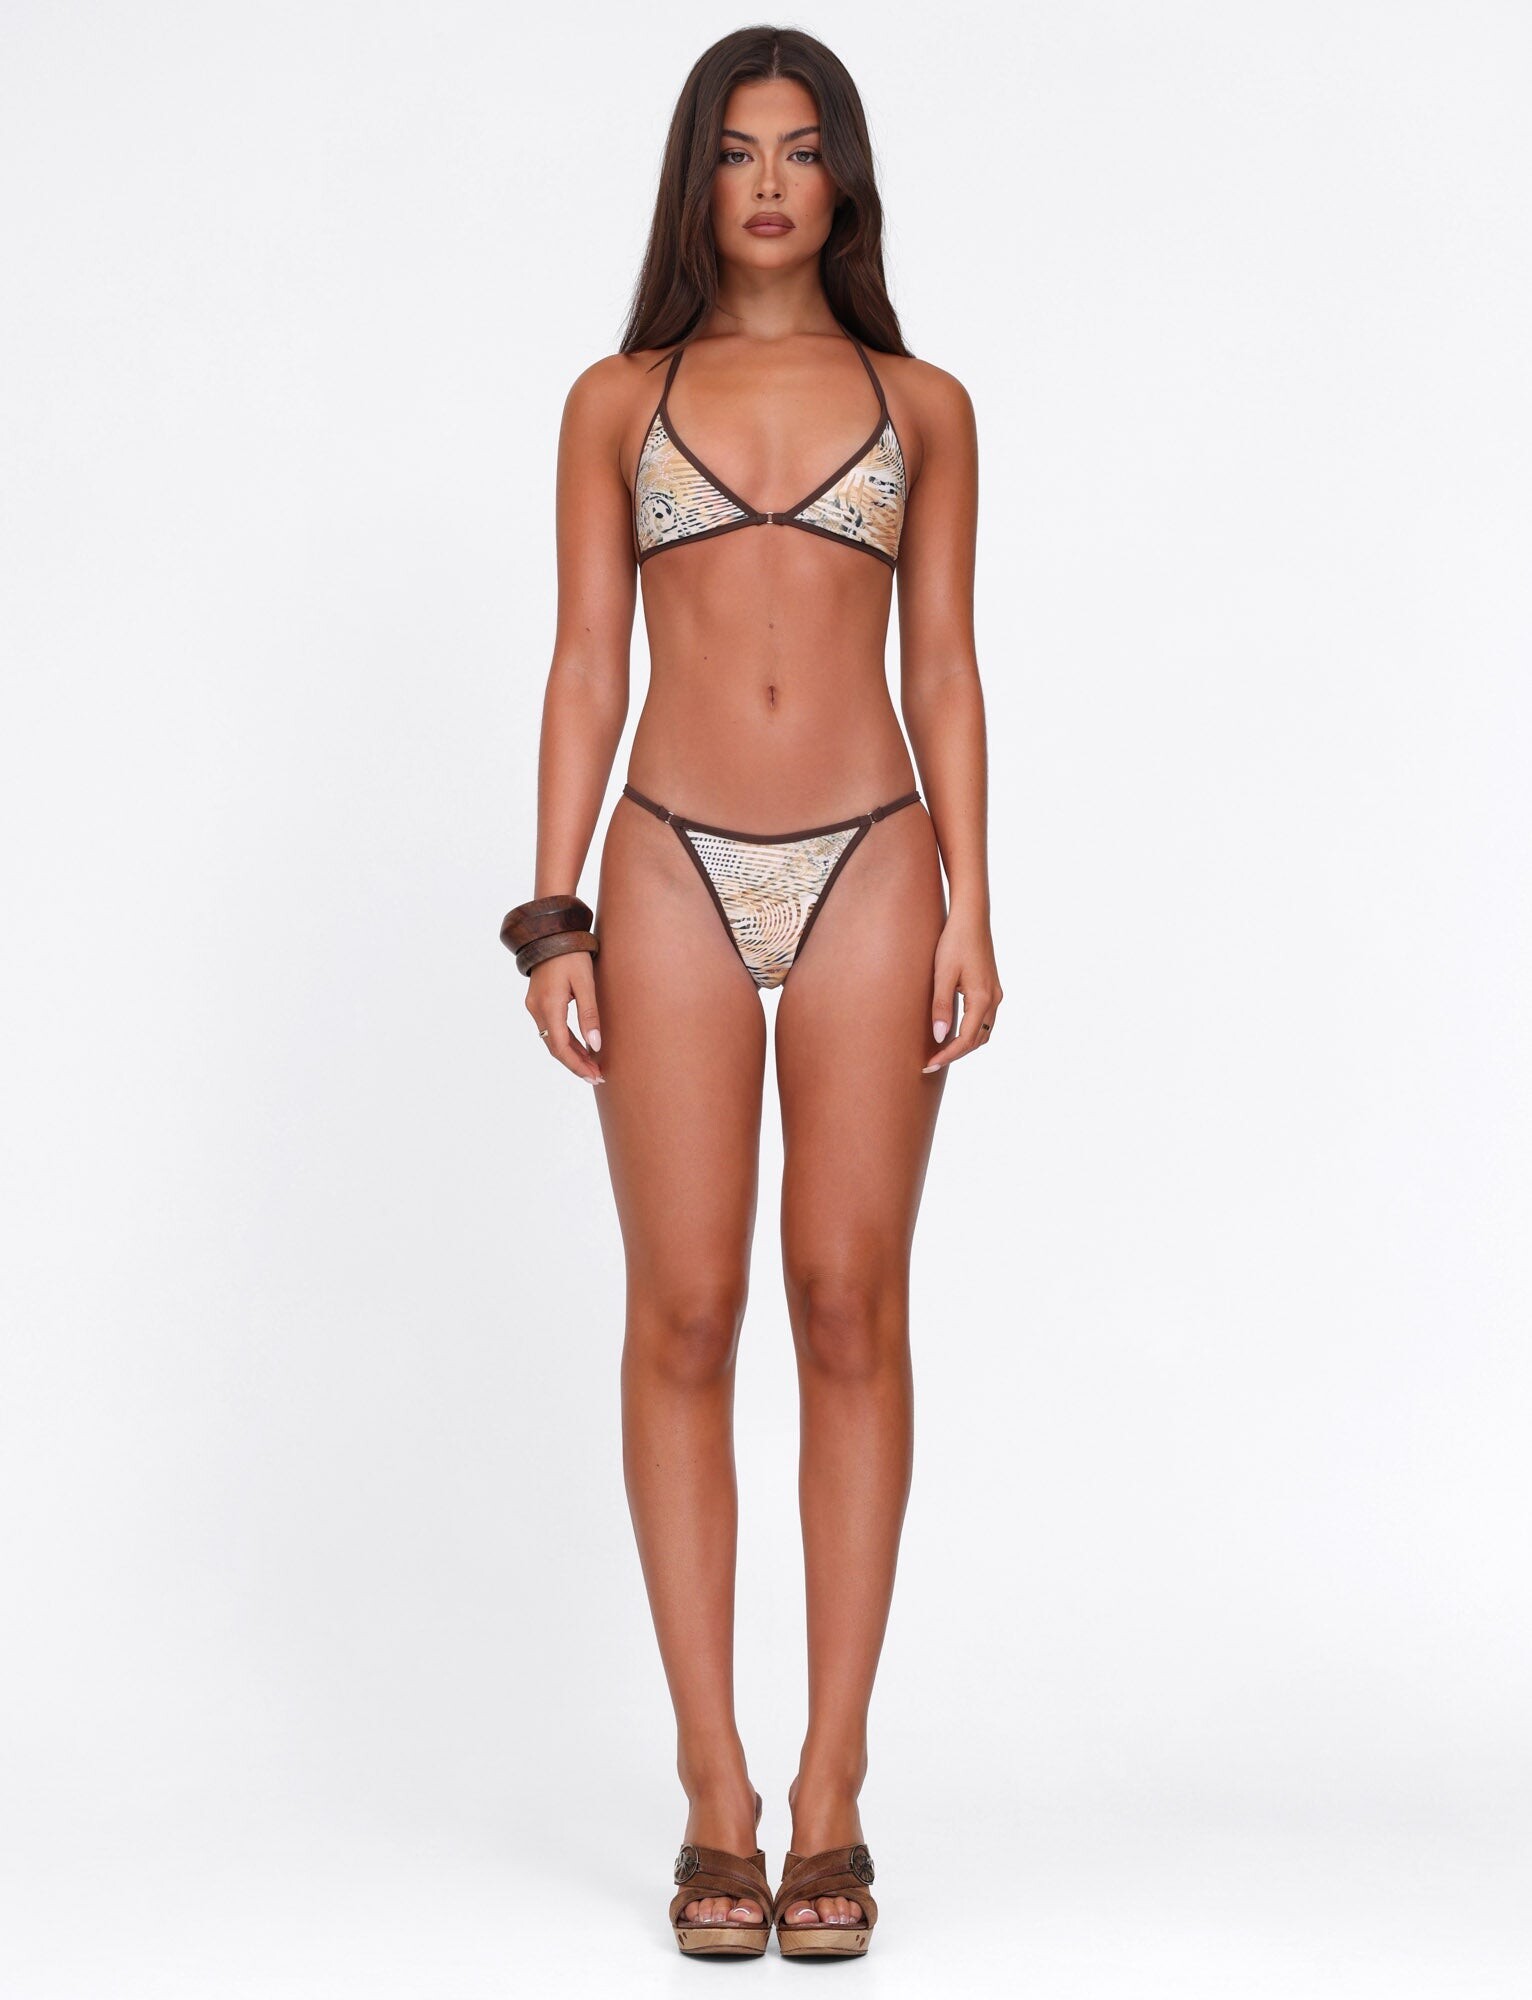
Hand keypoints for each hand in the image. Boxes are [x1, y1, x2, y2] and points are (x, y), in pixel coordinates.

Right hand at [525, 950, 603, 1083]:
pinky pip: (551, 1028)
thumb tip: (596, 1045)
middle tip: (597, 1076)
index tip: (594, 1075)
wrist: (551, 933)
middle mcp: (536, 1009)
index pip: (561, 1047)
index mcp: (548, 1005)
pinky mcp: (537, 1002)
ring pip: (553, 1039)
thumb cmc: (572, 954)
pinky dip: (566, 1040)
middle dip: (576, 1064)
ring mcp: (534, 1006)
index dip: (577, 1065)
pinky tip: (581, 1048)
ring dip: (572, 1054)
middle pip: (555, 1047)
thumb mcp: (586, 982)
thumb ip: (590, 1014)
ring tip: (592, 1066)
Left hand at [922, 910, 1001, 1073]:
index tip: (928, 1064)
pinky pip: (984, 1020)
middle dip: (955, 1053)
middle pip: (977, 1040)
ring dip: (964, 1045)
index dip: (947, 1055)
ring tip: (941, 1051)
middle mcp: (993, 999)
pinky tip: (953, 1031)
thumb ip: (941, 1006)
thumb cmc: (954, 942)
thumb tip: (939, 1037)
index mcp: (982, 998)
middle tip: (931, 1062)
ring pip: (983, 1031)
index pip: (966, 1039)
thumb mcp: (942, 974)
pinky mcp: (992, 988)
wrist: (971, 917)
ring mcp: (995, 994)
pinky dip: (970, 1031)